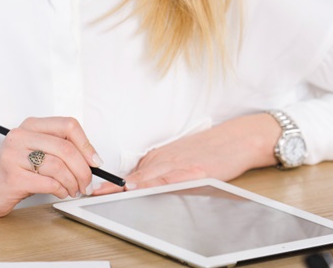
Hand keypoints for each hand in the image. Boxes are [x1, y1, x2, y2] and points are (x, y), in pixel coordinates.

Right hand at [0, 117, 101, 223]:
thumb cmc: (12, 172)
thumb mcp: (35, 153)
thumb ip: (59, 151)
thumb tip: (93, 161)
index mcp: (30, 126)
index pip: (68, 125)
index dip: (87, 145)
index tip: (95, 162)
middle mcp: (21, 136)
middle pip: (66, 148)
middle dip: (84, 169)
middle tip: (88, 183)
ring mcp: (14, 155)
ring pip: (59, 166)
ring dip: (73, 183)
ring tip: (73, 190)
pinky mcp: (13, 176)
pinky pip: (49, 183)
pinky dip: (61, 190)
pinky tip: (61, 192)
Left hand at [93, 113, 281, 194]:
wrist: (239, 138)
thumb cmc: (211, 149)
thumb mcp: (180, 157)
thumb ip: (160, 169)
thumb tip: (138, 183)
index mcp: (161, 158)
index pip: (132, 172)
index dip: (112, 183)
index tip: (95, 190)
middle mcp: (166, 160)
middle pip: (135, 176)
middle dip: (113, 187)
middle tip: (93, 194)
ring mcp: (180, 165)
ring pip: (149, 177)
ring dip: (128, 186)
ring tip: (109, 193)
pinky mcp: (195, 171)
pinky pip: (170, 179)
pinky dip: (154, 184)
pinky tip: (142, 188)